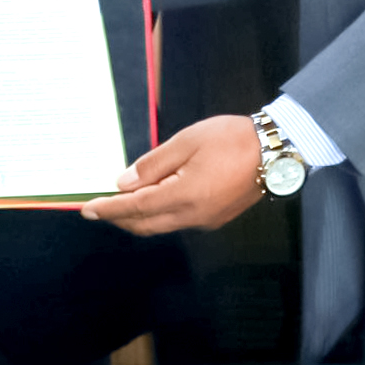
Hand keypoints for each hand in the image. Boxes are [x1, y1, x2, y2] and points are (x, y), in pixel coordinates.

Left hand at [79, 115, 262, 234]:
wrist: (277, 151)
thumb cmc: (232, 139)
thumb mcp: (186, 142)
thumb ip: (153, 164)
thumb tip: (124, 183)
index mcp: (185, 197)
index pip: (136, 208)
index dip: (109, 209)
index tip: (87, 210)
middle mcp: (194, 216)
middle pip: (146, 224)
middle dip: (119, 217)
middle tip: (98, 207)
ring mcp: (207, 219)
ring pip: (162, 224)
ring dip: (138, 216)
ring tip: (119, 200)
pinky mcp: (216, 217)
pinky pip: (177, 220)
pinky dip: (158, 212)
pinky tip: (151, 196)